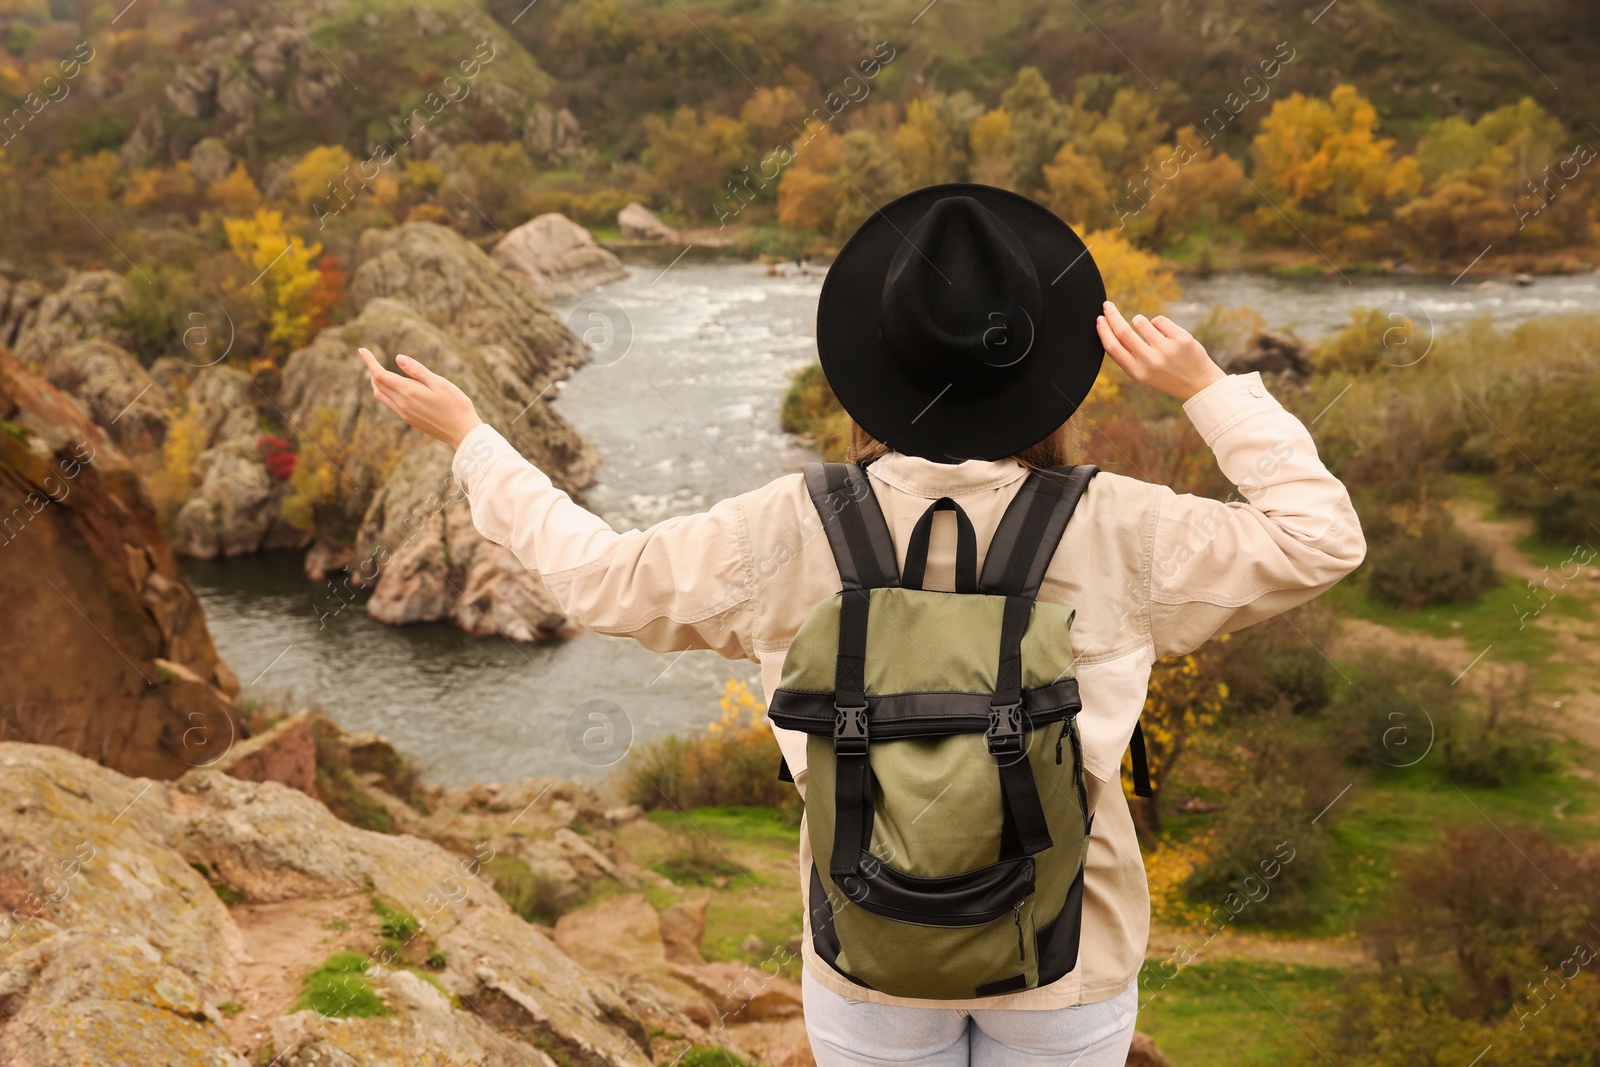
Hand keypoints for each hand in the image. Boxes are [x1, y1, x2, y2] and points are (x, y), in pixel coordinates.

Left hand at [359, 347, 482, 448]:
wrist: (462, 432)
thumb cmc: (456, 405)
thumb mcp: (439, 383)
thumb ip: (418, 371)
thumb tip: (398, 358)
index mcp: (408, 392)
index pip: (379, 374)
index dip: (369, 361)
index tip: (362, 350)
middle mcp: (402, 404)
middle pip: (377, 384)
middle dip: (371, 370)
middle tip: (371, 358)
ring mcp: (404, 413)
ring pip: (380, 395)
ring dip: (375, 382)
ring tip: (378, 371)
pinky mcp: (409, 419)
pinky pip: (389, 404)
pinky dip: (384, 392)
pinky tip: (392, 388)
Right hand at [1095, 301, 1224, 401]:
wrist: (1198, 383)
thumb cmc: (1165, 375)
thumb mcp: (1143, 373)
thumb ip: (1128, 356)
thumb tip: (1109, 327)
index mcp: (1137, 372)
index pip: (1113, 347)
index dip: (1104, 331)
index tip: (1099, 318)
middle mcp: (1151, 361)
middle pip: (1123, 332)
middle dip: (1112, 315)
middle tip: (1107, 305)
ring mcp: (1167, 349)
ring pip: (1141, 322)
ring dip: (1139, 321)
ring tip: (1147, 330)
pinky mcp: (1181, 339)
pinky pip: (1159, 320)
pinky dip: (1157, 323)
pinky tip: (1165, 335)